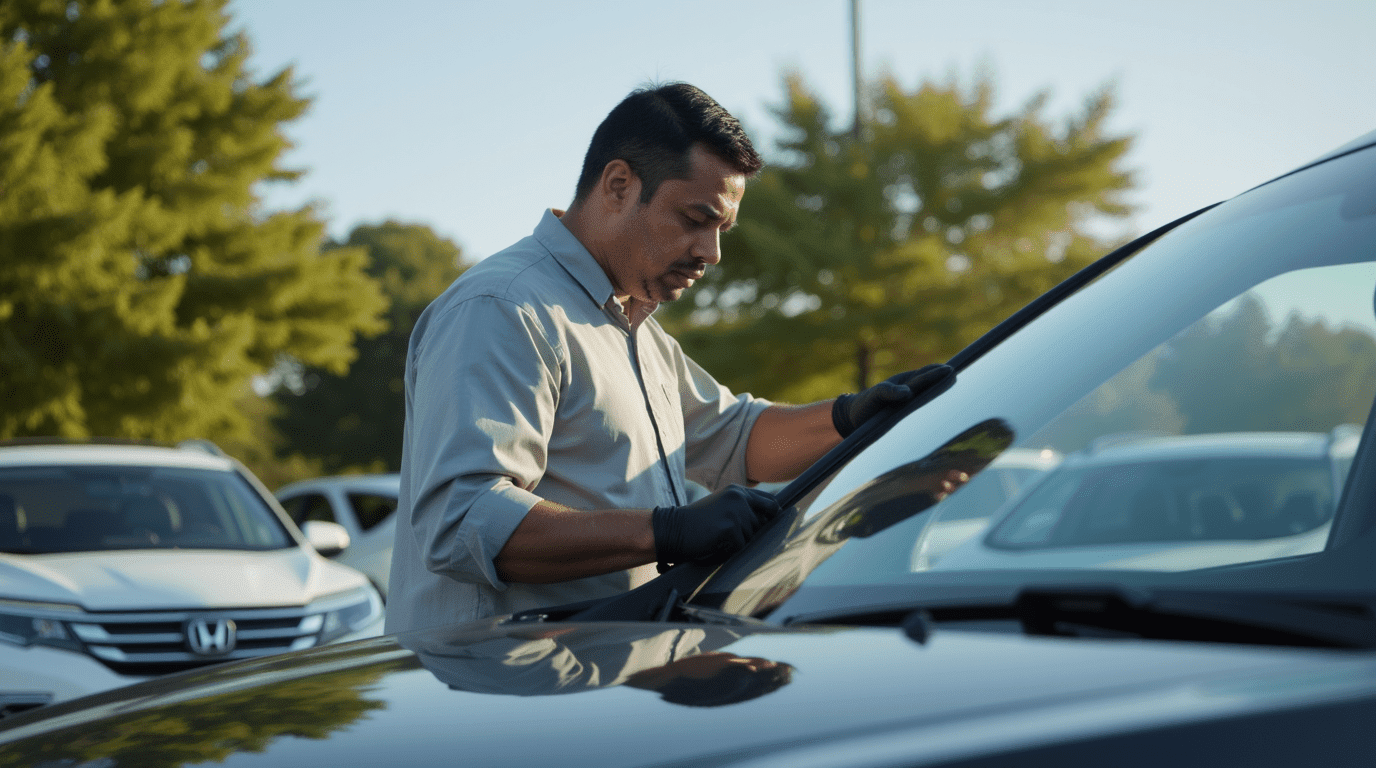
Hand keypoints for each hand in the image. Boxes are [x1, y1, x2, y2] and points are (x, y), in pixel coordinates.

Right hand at [652, 485, 780, 567]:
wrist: (672, 529)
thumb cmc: (697, 522)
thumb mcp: (722, 506)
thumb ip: (743, 508)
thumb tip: (772, 518)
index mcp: (737, 491)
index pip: (770, 502)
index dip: (773, 514)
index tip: (770, 523)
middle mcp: (739, 499)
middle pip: (762, 523)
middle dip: (750, 532)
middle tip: (726, 533)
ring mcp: (735, 513)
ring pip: (751, 538)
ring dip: (737, 543)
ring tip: (717, 538)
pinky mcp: (730, 529)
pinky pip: (740, 547)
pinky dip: (728, 551)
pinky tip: (714, 544)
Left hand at [831, 364, 953, 437]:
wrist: (854, 420)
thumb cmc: (864, 406)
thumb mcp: (873, 397)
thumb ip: (887, 392)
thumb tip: (907, 392)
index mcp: (904, 384)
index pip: (924, 376)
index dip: (937, 373)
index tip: (951, 370)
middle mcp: (910, 392)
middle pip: (932, 384)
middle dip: (946, 379)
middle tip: (964, 377)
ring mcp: (911, 405)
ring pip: (931, 397)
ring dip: (945, 394)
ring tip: (963, 394)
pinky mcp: (910, 418)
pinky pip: (926, 413)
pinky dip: (938, 410)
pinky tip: (949, 416)